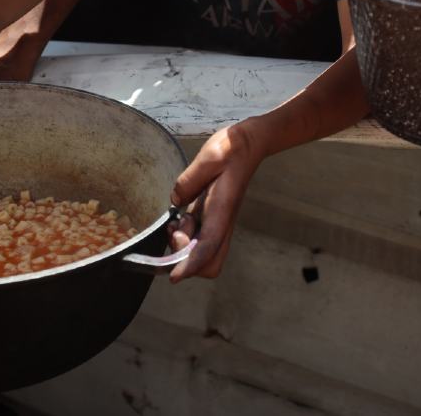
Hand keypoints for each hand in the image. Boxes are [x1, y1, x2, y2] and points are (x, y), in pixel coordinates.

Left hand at [167, 123, 265, 280]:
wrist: (248, 145)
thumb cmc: (230, 150)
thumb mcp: (208, 158)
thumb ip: (188, 181)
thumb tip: (175, 201)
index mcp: (221, 211)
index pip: (206, 248)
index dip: (189, 265)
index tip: (173, 276)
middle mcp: (221, 223)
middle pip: (209, 265)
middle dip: (187, 261)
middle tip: (176, 232)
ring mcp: (218, 224)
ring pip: (202, 256)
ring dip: (184, 249)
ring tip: (177, 222)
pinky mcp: (213, 220)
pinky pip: (198, 242)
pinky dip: (185, 238)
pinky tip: (181, 218)